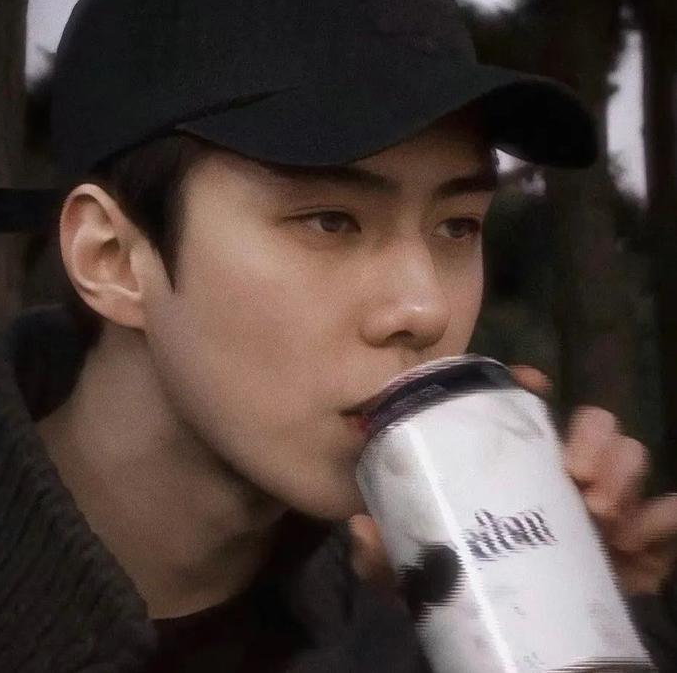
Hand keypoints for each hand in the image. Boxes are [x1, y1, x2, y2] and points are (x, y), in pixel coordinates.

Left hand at [349, 366, 676, 597]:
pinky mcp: (627, 545)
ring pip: (628, 459)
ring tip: (601, 512)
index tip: (533, 382)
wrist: (500, 627)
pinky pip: (662, 522)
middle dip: (593, 440)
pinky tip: (648, 534)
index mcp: (508, 464)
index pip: (521, 410)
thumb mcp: (414, 570)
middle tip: (575, 477)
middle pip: (591, 426)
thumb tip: (361, 526)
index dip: (528, 383)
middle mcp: (556, 473)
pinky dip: (664, 522)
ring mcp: (595, 504)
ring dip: (624, 474)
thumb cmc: (454, 579)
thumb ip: (382, 554)